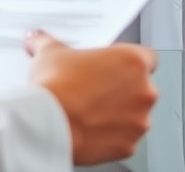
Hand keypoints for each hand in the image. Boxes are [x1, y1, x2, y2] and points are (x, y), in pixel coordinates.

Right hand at [25, 29, 156, 163]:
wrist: (49, 124)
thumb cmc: (57, 87)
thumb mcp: (50, 51)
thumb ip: (48, 41)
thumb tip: (36, 39)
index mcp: (133, 61)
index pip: (148, 57)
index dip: (130, 62)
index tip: (116, 66)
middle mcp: (143, 90)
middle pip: (142, 86)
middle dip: (123, 88)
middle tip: (97, 88)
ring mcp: (139, 121)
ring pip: (135, 114)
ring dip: (120, 113)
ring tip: (91, 110)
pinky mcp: (129, 146)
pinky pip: (125, 138)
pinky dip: (112, 135)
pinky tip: (91, 128)